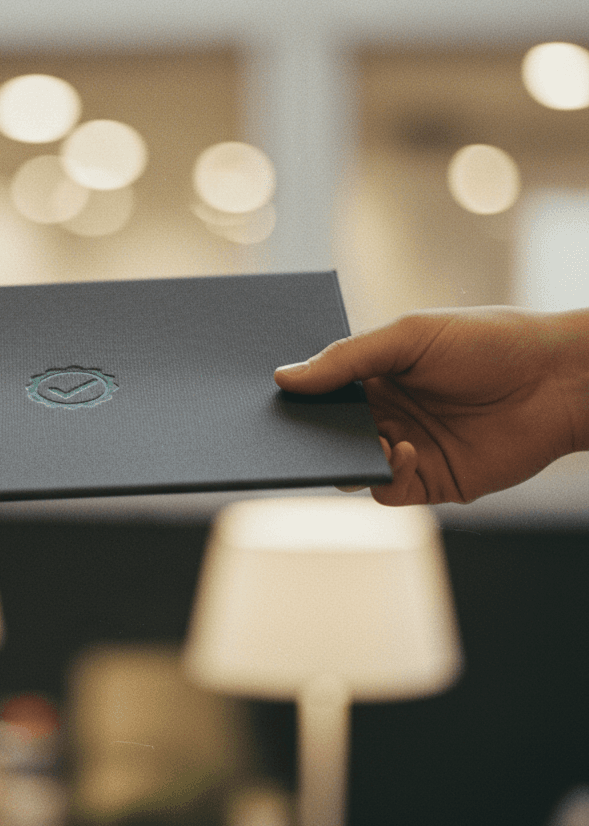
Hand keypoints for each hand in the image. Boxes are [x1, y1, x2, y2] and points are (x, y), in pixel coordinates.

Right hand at [274, 306, 588, 504]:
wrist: (557, 379)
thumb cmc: (487, 342)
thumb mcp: (408, 336)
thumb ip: (346, 359)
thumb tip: (284, 379)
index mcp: (375, 375)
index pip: (321, 391)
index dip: (296, 395)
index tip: (267, 397)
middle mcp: (384, 414)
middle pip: (327, 433)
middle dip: (306, 434)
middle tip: (284, 432)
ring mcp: (404, 448)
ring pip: (348, 465)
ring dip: (343, 457)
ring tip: (355, 439)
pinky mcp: (429, 481)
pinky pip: (386, 489)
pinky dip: (384, 474)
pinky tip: (401, 449)